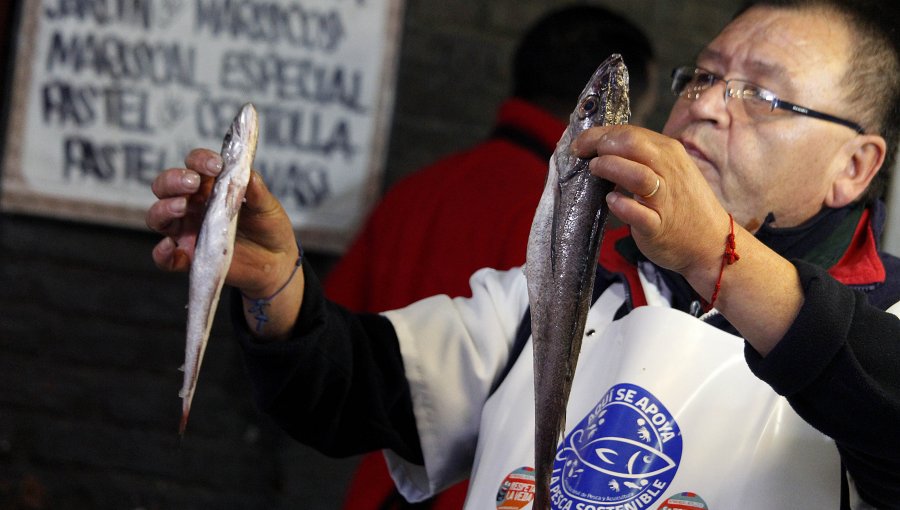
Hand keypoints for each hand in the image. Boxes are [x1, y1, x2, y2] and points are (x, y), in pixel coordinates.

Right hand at [146, 148, 298, 298]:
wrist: (277, 261)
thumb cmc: (269, 227)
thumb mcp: (268, 207)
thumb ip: (257, 191)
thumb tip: (247, 172)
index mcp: (211, 187)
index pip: (194, 165)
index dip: (200, 160)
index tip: (216, 165)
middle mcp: (193, 206)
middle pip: (166, 186)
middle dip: (173, 180)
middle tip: (193, 183)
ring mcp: (188, 231)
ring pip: (158, 216)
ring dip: (164, 208)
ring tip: (182, 207)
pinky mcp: (189, 258)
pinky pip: (166, 258)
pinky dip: (162, 253)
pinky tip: (170, 246)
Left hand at [574, 125, 729, 286]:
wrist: (712, 243)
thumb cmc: (682, 204)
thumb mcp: (667, 171)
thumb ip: (640, 159)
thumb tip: (602, 151)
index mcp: (669, 153)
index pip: (630, 132)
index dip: (600, 135)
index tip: (581, 144)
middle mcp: (669, 171)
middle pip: (632, 144)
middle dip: (601, 145)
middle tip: (583, 155)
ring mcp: (665, 200)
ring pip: (637, 175)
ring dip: (611, 167)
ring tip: (595, 170)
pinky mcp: (658, 226)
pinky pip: (639, 213)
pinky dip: (622, 205)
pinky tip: (612, 200)